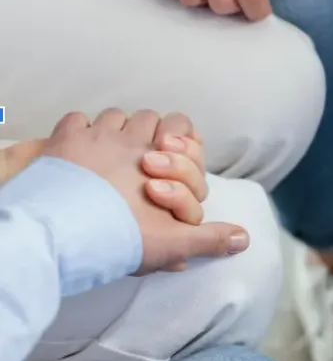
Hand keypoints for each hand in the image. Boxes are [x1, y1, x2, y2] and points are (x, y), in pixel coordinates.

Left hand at [40, 109, 248, 273]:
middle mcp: (128, 138)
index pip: (180, 123)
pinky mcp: (60, 143)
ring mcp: (91, 137)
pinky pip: (74, 120)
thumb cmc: (117, 237)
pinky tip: (78, 153)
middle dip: (148, 134)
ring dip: (115, 131)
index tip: (170, 156)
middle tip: (144, 161)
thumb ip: (208, 239)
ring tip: (111, 158)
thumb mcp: (171, 244)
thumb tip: (245, 238)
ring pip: (112, 116)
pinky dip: (79, 132)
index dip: (179, 137)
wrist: (59, 236)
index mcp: (158, 156)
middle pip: (147, 116)